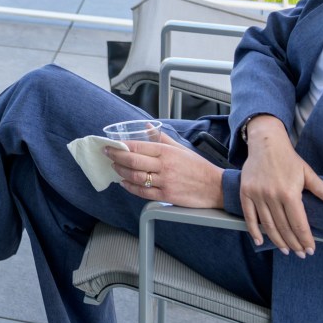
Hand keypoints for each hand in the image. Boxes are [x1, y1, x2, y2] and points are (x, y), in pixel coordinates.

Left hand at [107, 133, 224, 209]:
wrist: (215, 187)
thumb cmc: (198, 167)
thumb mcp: (181, 148)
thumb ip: (161, 138)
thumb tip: (146, 127)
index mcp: (167, 152)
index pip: (137, 146)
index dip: (120, 146)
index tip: (110, 144)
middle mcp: (164, 166)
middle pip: (133, 161)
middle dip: (116, 157)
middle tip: (107, 154)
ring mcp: (165, 182)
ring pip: (135, 177)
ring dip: (121, 172)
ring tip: (115, 167)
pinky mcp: (166, 196)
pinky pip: (143, 192)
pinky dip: (130, 188)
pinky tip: (125, 183)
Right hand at [237, 116, 322, 256]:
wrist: (265, 143)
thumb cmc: (289, 159)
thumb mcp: (307, 173)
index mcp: (290, 192)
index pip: (299, 223)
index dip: (305, 239)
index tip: (310, 250)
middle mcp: (272, 196)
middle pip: (284, 227)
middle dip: (294, 243)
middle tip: (300, 254)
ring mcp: (257, 195)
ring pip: (268, 225)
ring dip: (277, 240)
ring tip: (286, 250)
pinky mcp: (246, 192)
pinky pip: (249, 216)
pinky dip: (253, 230)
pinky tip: (260, 241)